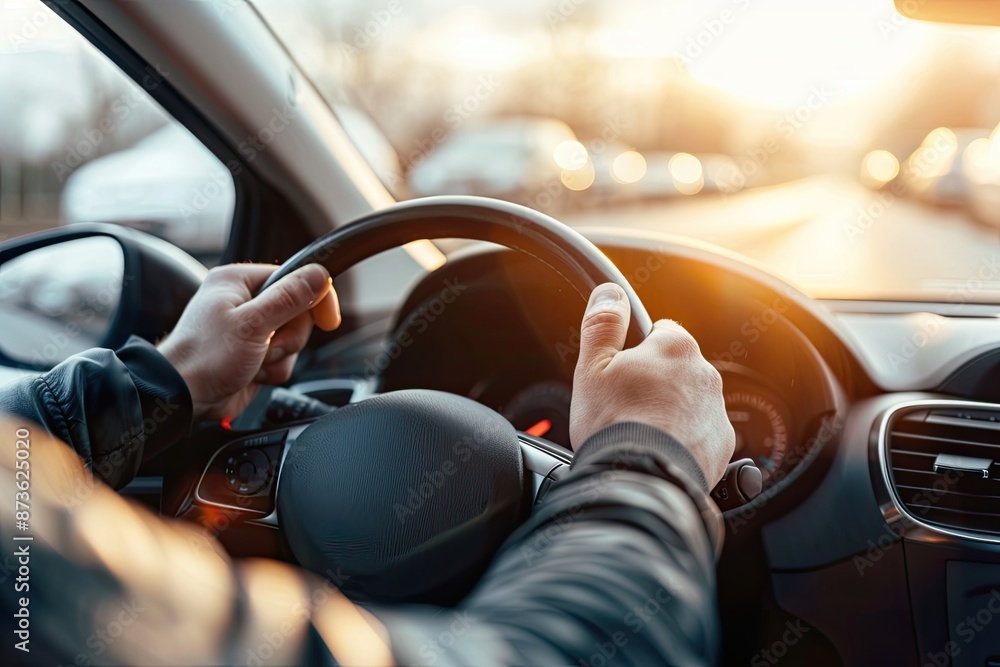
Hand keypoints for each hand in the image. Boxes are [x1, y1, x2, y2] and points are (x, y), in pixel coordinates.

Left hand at [158, 263, 340, 420]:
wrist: (182, 397)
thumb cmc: (203, 358)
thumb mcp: (252, 324)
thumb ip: (289, 298)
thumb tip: (319, 274)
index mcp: (239, 282)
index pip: (295, 278)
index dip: (315, 298)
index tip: (328, 319)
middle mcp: (245, 302)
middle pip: (299, 312)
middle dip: (289, 336)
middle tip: (267, 345)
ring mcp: (251, 330)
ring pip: (294, 339)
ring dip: (280, 356)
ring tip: (254, 361)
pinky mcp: (255, 353)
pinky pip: (284, 359)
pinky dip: (274, 370)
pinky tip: (252, 373)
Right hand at [569, 283, 734, 485]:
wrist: (642, 479)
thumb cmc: (615, 423)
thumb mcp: (593, 367)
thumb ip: (603, 324)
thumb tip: (609, 292)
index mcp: (675, 347)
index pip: (659, 331)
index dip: (635, 350)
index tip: (620, 370)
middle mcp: (704, 374)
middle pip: (675, 369)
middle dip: (654, 383)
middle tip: (624, 406)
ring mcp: (716, 411)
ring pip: (688, 402)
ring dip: (670, 412)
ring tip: (640, 433)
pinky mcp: (721, 445)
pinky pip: (700, 434)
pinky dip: (683, 441)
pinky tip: (658, 451)